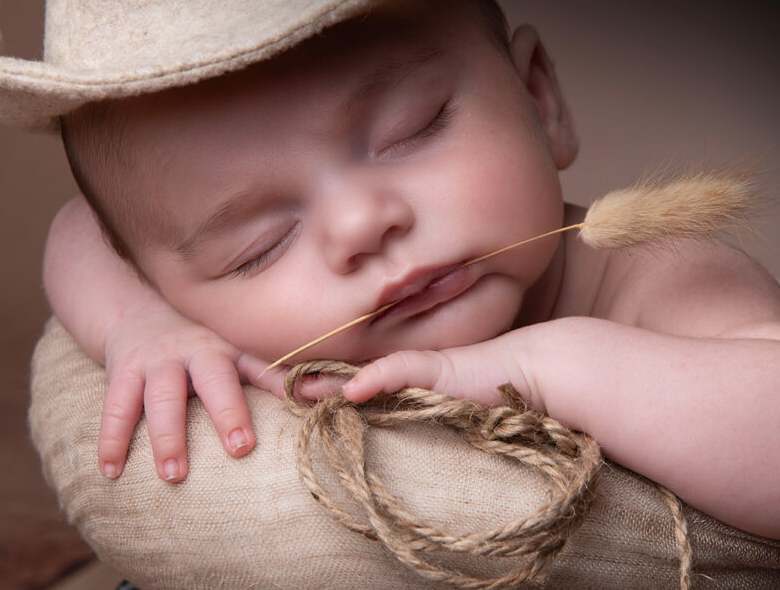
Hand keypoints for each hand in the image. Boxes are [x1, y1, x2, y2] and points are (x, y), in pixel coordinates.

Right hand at [98, 304, 286, 481]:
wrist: (137, 313)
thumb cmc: (200, 348)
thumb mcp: (236, 352)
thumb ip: (272, 376)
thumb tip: (321, 396)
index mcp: (231, 350)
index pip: (261, 367)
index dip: (279, 385)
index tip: (303, 406)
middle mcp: (197, 351)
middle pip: (214, 379)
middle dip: (228, 412)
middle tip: (241, 449)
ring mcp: (158, 361)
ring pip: (163, 397)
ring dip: (168, 436)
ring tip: (173, 475)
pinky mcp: (123, 372)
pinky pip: (116, 407)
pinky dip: (112, 439)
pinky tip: (111, 471)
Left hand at [297, 328, 546, 410]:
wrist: (523, 371)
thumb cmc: (483, 391)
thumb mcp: (436, 405)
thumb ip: (405, 405)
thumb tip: (372, 411)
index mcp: (392, 380)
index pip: (341, 380)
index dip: (307, 383)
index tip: (272, 385)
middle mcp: (397, 370)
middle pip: (338, 372)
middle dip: (300, 376)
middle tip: (256, 374)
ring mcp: (413, 367)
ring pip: (359, 370)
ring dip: (325, 379)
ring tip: (292, 385)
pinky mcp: (435, 368)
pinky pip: (401, 372)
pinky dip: (376, 380)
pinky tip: (351, 389)